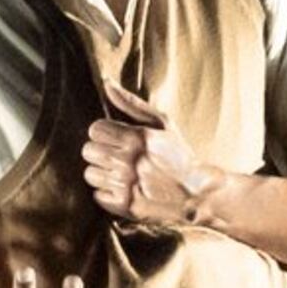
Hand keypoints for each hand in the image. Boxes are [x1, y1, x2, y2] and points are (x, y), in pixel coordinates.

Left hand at [82, 78, 214, 229]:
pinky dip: (107, 192)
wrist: (197, 193)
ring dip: (102, 173)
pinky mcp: (124, 206)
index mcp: (136, 138)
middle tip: (117, 157)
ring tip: (121, 173)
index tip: (115, 139)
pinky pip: (97, 195)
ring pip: (90, 174)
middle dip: (100, 153)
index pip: (94, 130)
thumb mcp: (162, 123)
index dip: (104, 134)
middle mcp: (128, 161)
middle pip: (88, 152)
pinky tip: (124, 188)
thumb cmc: (179, 155)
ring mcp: (126, 185)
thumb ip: (130, 103)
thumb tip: (105, 81)